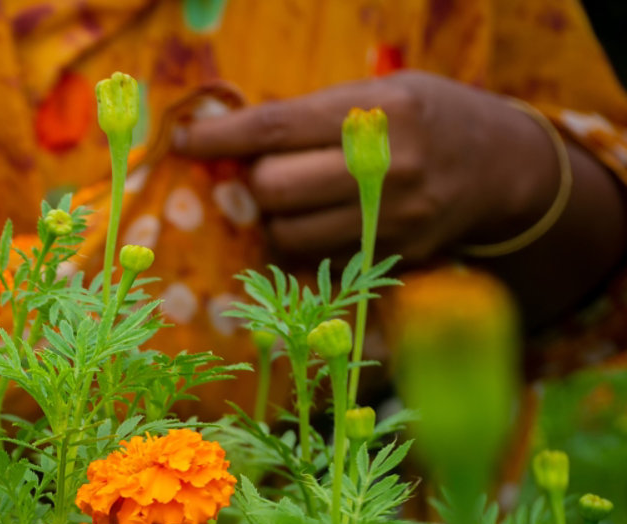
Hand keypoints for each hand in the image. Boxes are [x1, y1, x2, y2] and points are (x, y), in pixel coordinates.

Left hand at [175, 71, 559, 266]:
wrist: (502, 168)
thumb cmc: (426, 120)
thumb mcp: (378, 96)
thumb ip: (310, 115)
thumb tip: (227, 137)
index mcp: (379, 114)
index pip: (275, 128)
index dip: (220, 138)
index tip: (184, 140)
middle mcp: (385, 170)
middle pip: (271, 189)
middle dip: (255, 184)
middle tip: (267, 175)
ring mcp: (389, 222)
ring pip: (284, 236)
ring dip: (274, 221)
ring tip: (298, 202)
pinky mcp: (388, 260)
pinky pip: (313, 264)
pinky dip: (302, 248)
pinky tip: (320, 227)